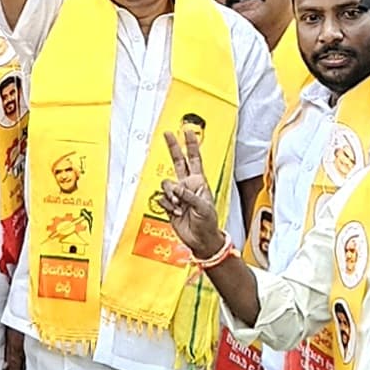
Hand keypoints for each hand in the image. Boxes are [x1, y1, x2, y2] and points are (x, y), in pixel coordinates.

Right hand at [152, 123, 227, 264]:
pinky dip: (168, 206)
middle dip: (173, 147)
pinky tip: (176, 212)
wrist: (201, 239)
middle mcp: (187, 185)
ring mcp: (177, 195)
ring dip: (172, 195)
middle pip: (178, 161)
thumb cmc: (208, 222)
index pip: (195, 159)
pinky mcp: (169, 205)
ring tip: (180, 206)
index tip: (187, 131)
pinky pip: (161, 199)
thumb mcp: (203, 207)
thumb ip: (189, 195)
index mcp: (199, 182)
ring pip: (166, 185)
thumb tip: (176, 188)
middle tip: (167, 134)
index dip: (191, 144)